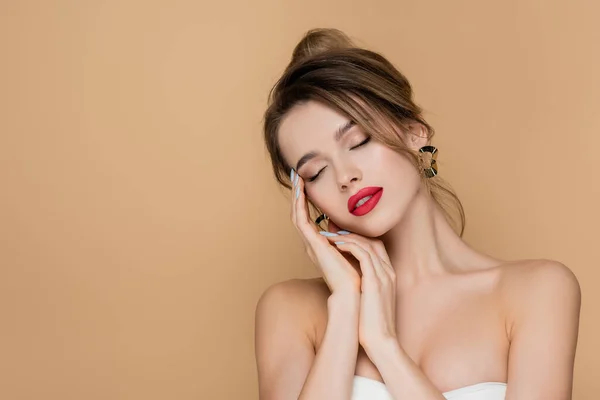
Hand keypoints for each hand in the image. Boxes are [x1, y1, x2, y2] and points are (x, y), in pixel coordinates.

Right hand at [290, 170, 360, 294]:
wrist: (354, 292)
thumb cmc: (357, 275)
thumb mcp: (354, 249)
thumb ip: (348, 237)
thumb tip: (349, 225)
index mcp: (320, 246)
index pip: (309, 219)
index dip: (307, 201)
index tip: (307, 185)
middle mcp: (312, 244)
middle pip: (300, 214)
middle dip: (298, 195)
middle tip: (297, 176)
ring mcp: (310, 244)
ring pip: (297, 214)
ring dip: (296, 196)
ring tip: (297, 178)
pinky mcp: (312, 244)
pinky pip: (301, 219)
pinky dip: (299, 204)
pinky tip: (300, 191)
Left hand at [321, 231, 397, 353]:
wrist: (381, 342)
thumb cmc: (371, 325)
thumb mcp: (368, 300)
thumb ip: (363, 286)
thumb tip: (349, 279)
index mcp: (388, 276)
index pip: (376, 247)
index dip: (359, 238)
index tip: (341, 235)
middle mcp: (389, 272)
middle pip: (373, 241)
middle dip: (353, 233)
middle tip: (333, 229)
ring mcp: (384, 276)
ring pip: (367, 244)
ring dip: (347, 237)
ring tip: (330, 235)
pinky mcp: (376, 282)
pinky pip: (364, 254)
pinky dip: (350, 246)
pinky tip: (336, 245)